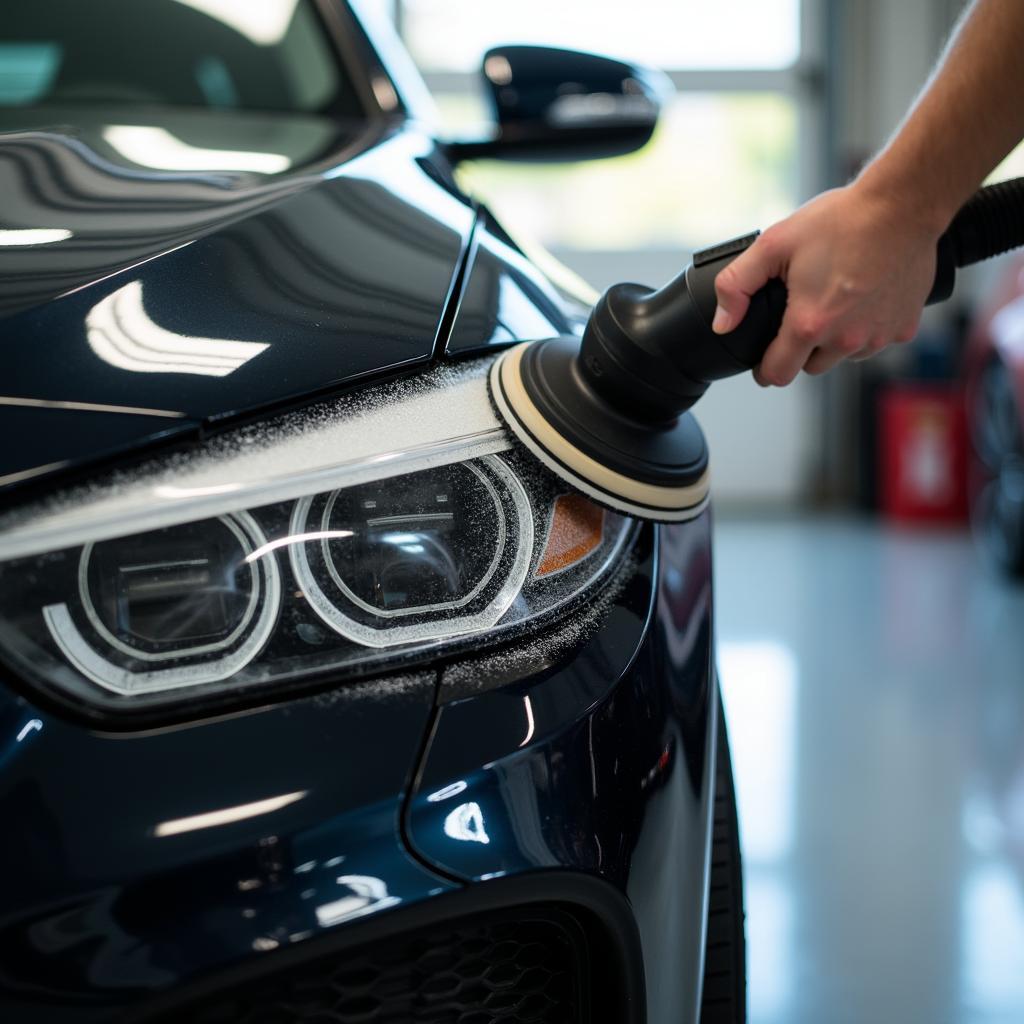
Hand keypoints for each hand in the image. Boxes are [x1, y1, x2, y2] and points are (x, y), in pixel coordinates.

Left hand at [712, 183, 943, 385]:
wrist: (904, 204)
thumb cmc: (841, 220)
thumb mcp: (774, 244)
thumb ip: (736, 286)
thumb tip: (722, 323)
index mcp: (810, 324)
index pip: (778, 374)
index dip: (764, 370)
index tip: (762, 361)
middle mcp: (846, 339)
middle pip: (811, 367)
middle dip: (800, 349)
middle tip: (800, 313)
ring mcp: (878, 336)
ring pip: (844, 356)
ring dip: (835, 340)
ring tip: (834, 300)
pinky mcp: (904, 328)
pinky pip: (876, 341)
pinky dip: (867, 327)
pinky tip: (864, 298)